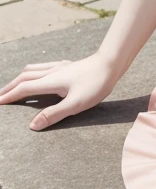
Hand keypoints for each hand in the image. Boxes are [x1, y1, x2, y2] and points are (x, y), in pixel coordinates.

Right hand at [0, 53, 117, 130]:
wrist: (111, 63)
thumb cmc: (96, 84)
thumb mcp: (75, 104)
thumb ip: (53, 114)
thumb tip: (32, 125)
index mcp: (50, 81)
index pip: (24, 89)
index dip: (9, 96)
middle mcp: (52, 71)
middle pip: (24, 77)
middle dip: (10, 87)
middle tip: (1, 96)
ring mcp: (59, 66)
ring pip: (33, 70)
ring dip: (20, 78)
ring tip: (14, 86)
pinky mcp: (67, 65)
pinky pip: (42, 67)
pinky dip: (32, 73)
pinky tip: (38, 76)